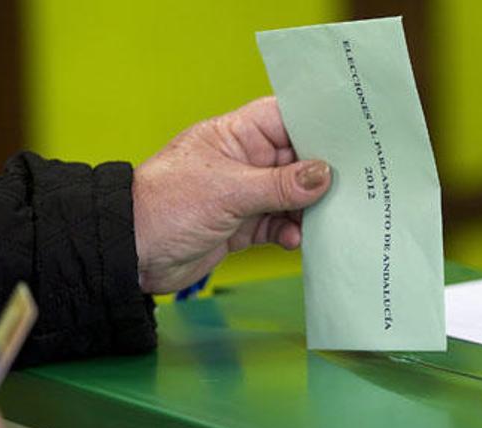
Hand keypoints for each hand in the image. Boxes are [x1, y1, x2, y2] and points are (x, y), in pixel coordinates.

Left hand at [133, 97, 330, 293]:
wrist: (130, 255)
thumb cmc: (164, 208)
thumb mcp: (229, 191)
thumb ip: (280, 185)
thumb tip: (323, 175)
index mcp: (235, 136)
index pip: (284, 118)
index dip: (315, 123)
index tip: (349, 134)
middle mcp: (243, 162)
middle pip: (295, 160)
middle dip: (321, 175)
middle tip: (351, 185)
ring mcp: (244, 194)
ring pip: (291, 196)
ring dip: (308, 209)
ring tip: (325, 219)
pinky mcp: (242, 225)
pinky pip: (278, 224)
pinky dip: (290, 232)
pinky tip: (295, 239)